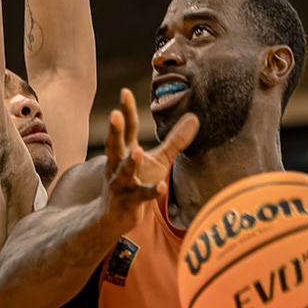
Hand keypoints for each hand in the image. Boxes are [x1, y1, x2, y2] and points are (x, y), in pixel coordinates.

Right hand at [101, 87, 197, 229]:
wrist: (112, 215)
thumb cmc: (137, 181)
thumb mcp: (158, 159)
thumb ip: (175, 140)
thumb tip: (195, 117)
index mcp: (126, 151)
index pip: (127, 128)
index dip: (126, 111)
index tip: (124, 92)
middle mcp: (118, 165)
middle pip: (116, 144)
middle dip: (115, 130)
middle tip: (114, 114)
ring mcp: (121, 184)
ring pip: (124, 171)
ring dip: (130, 163)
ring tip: (138, 153)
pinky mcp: (129, 202)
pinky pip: (141, 196)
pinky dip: (151, 192)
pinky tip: (161, 187)